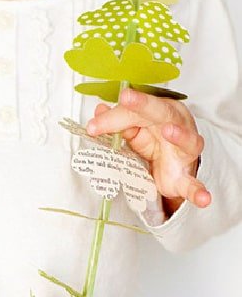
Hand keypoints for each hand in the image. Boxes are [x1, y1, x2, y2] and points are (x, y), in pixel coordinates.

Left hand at [86, 88, 211, 214]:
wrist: (173, 167)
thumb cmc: (153, 141)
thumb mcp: (132, 131)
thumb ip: (115, 123)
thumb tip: (97, 111)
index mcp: (161, 111)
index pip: (135, 109)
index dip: (114, 116)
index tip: (93, 125)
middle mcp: (177, 126)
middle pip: (161, 113)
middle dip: (144, 105)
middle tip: (126, 98)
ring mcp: (184, 152)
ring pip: (187, 141)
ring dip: (179, 135)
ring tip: (168, 132)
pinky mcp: (185, 176)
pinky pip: (193, 184)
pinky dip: (198, 191)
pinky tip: (203, 199)